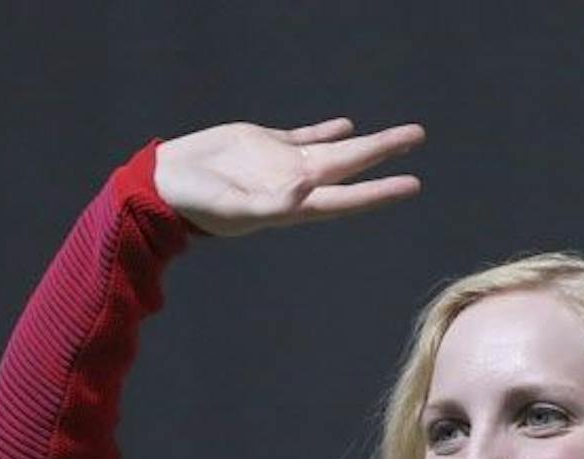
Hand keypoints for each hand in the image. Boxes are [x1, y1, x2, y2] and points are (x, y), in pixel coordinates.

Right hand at [153, 117, 423, 236]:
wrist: (166, 184)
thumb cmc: (197, 204)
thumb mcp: (233, 207)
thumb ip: (270, 203)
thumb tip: (304, 189)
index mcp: (293, 204)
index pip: (347, 198)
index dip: (379, 192)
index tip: (412, 184)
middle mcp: (295, 184)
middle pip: (350, 166)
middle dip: (384, 153)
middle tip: (417, 136)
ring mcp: (283, 164)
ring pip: (335, 150)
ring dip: (366, 142)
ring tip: (398, 134)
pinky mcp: (265, 144)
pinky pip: (305, 136)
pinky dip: (327, 132)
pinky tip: (347, 126)